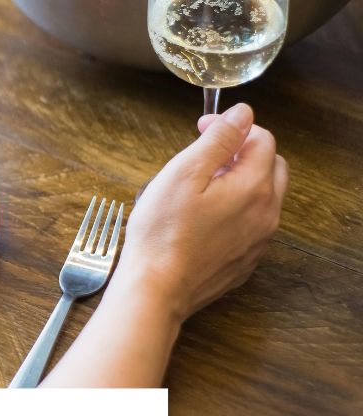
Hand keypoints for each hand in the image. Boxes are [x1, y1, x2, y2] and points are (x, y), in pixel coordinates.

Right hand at [113, 103, 288, 323]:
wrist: (156, 290)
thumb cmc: (162, 233)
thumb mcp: (183, 174)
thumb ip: (219, 140)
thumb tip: (243, 114)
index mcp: (254, 187)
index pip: (261, 139)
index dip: (231, 127)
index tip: (201, 129)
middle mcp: (267, 214)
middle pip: (270, 167)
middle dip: (242, 153)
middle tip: (204, 158)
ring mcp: (258, 241)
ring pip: (262, 197)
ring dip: (240, 183)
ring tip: (200, 188)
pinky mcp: (245, 262)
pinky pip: (251, 226)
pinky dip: (236, 212)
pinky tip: (203, 219)